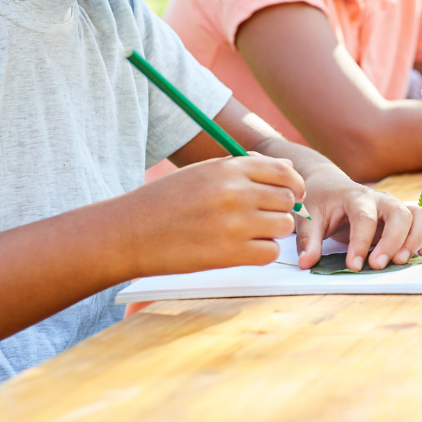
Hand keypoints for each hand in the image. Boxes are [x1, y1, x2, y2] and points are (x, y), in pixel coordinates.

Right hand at [121, 154, 304, 276]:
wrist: (128, 233)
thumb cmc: (165, 201)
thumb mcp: (203, 173)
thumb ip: (245, 168)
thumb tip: (287, 167)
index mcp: (229, 169)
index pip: (284, 171)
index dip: (294, 185)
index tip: (292, 194)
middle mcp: (236, 192)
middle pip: (287, 200)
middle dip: (280, 209)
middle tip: (262, 218)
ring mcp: (235, 224)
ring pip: (283, 227)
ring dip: (272, 232)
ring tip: (248, 233)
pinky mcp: (230, 254)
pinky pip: (270, 252)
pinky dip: (261, 252)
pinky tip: (242, 249)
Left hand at [297, 163, 421, 271]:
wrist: (331, 186)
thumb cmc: (320, 202)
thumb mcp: (309, 218)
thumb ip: (309, 240)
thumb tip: (306, 263)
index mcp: (356, 197)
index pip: (364, 218)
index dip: (360, 243)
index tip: (354, 265)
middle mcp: (381, 200)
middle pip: (399, 214)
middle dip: (393, 241)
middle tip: (379, 265)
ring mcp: (396, 206)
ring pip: (419, 215)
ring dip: (416, 238)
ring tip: (403, 260)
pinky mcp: (404, 216)